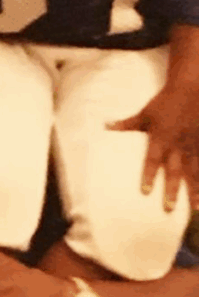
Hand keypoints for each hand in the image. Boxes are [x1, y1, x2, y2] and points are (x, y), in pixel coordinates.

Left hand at [108, 86, 198, 209]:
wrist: (192, 87)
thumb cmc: (165, 101)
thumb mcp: (145, 113)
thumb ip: (127, 124)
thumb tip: (105, 126)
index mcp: (161, 139)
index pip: (152, 161)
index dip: (149, 176)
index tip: (146, 192)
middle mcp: (178, 146)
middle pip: (174, 172)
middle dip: (172, 190)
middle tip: (169, 208)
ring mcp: (194, 145)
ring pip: (195, 172)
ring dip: (195, 190)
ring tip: (196, 208)